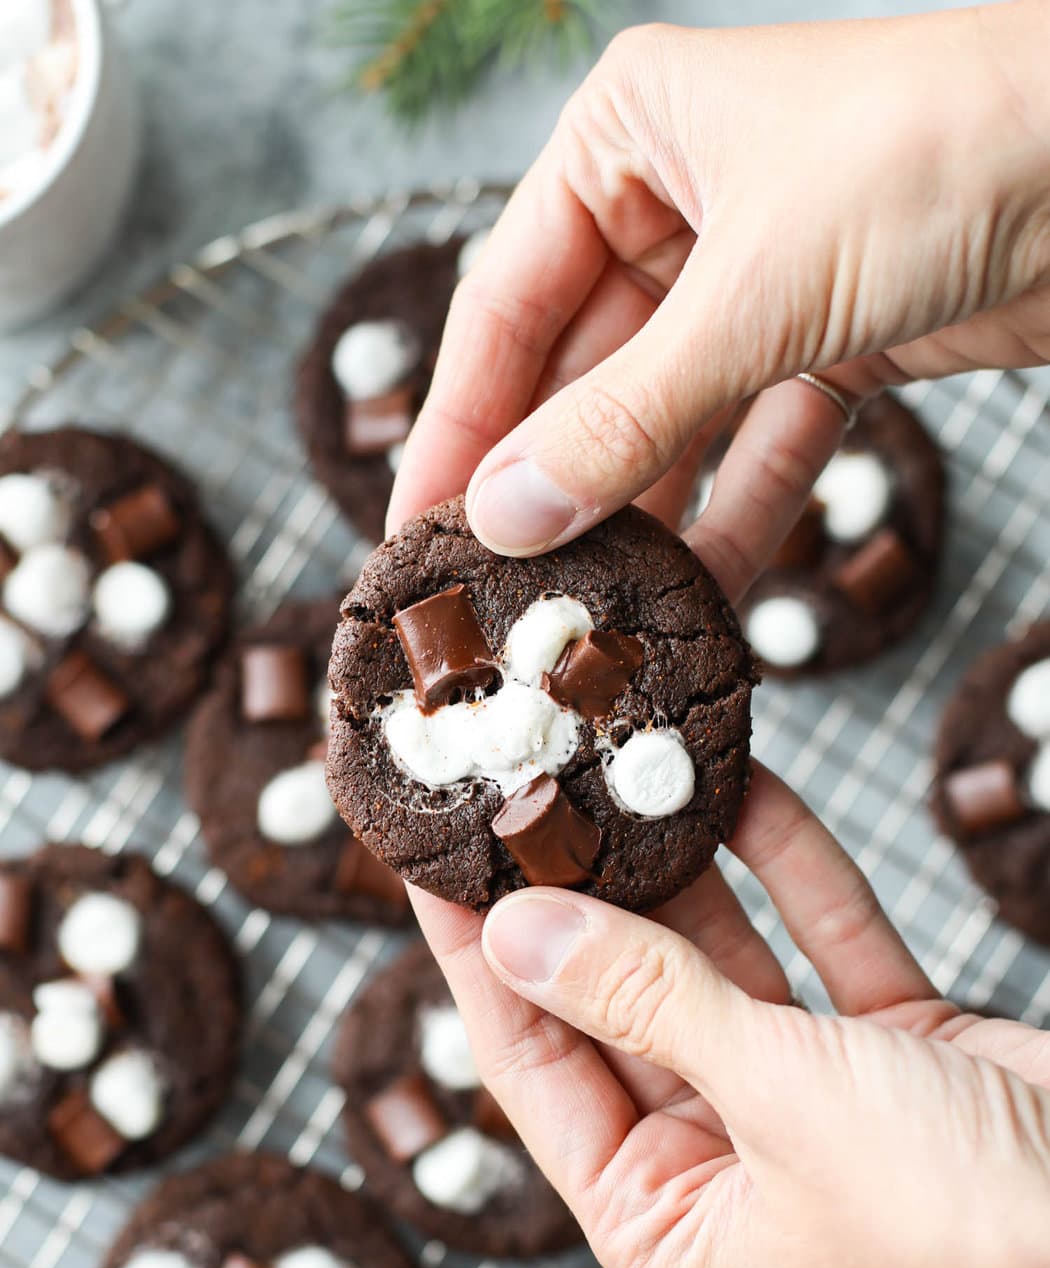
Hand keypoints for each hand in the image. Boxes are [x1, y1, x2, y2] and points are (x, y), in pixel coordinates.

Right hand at [389, 2, 1049, 577]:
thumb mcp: (754, 293)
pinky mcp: (830, 338)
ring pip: (669, 420)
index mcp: (625, 141)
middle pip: (580, 373)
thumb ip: (623, 415)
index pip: (505, 305)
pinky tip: (704, 591)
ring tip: (591, 610)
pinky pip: (760, 443)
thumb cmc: (938, 152)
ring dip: (641, 515)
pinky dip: (741, 512)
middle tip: (500, 594)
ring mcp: (755, 277)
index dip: (457, 425)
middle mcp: (679, 202)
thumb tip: (506, 513)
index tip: (415, 528)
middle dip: (553, 486)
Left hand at [417, 765, 1049, 1267]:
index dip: (478, 960)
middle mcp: (723, 1167)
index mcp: (665, 1223)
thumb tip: (512, 933)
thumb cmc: (957, 1219)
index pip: (533, 1069)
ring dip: (685, 870)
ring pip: (720, 962)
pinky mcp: (889, 1048)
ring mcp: (807, 1104)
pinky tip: (743, 786)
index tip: (432, 864)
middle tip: (525, 790)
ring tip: (619, 768)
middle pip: (619, 1004)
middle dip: (582, 895)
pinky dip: (790, 869)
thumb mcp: (778, 1098)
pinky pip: (818, 942)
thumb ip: (648, 1002)